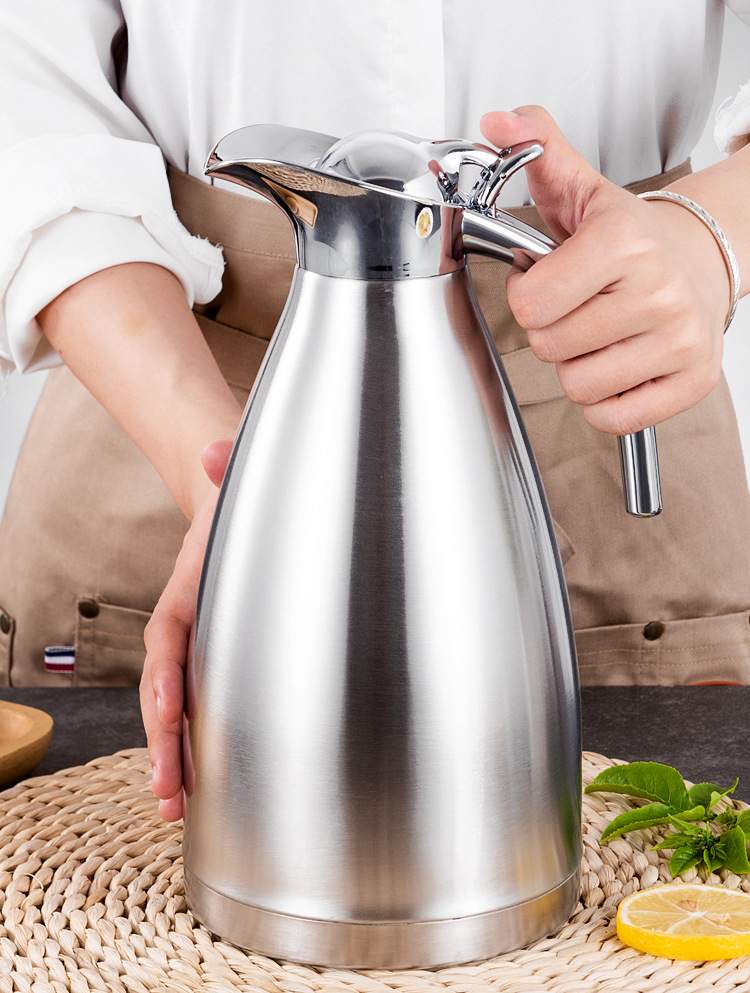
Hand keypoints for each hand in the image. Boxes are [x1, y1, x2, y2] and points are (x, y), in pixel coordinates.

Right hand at [139, 439, 232, 820]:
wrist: (230, 513)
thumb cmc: (234, 506)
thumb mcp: (231, 481)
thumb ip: (225, 464)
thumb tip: (213, 453)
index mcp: (188, 590)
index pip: (170, 638)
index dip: (165, 676)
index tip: (166, 712)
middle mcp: (187, 626)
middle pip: (165, 689)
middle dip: (163, 740)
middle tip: (168, 791)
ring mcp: (201, 647)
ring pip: (178, 708)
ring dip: (175, 756)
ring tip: (174, 806)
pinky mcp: (220, 659)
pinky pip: (203, 706)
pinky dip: (198, 744)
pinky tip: (204, 783)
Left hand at [480, 106, 730, 434]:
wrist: (699, 261)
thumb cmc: (630, 239)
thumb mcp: (582, 191)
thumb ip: (538, 152)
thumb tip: (496, 123)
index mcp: (624, 243)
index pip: (531, 303)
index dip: (528, 296)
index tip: (547, 282)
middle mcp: (659, 292)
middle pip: (549, 347)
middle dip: (552, 330)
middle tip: (578, 307)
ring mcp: (680, 341)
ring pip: (578, 386)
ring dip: (577, 366)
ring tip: (599, 334)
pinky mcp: (691, 382)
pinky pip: (610, 417)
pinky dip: (603, 399)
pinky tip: (617, 364)